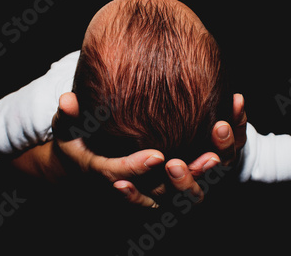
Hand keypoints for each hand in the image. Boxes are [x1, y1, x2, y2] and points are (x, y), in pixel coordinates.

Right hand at [55, 92, 246, 206]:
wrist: (85, 161)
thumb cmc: (77, 141)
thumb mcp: (66, 129)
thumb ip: (68, 116)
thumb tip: (67, 99)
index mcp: (102, 171)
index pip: (119, 175)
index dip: (138, 168)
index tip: (157, 156)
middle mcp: (129, 184)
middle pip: (159, 190)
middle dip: (184, 179)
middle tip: (207, 159)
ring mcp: (148, 184)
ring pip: (179, 191)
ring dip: (202, 175)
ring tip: (219, 153)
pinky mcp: (162, 178)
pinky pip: (189, 181)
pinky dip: (208, 166)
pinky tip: (223, 134)